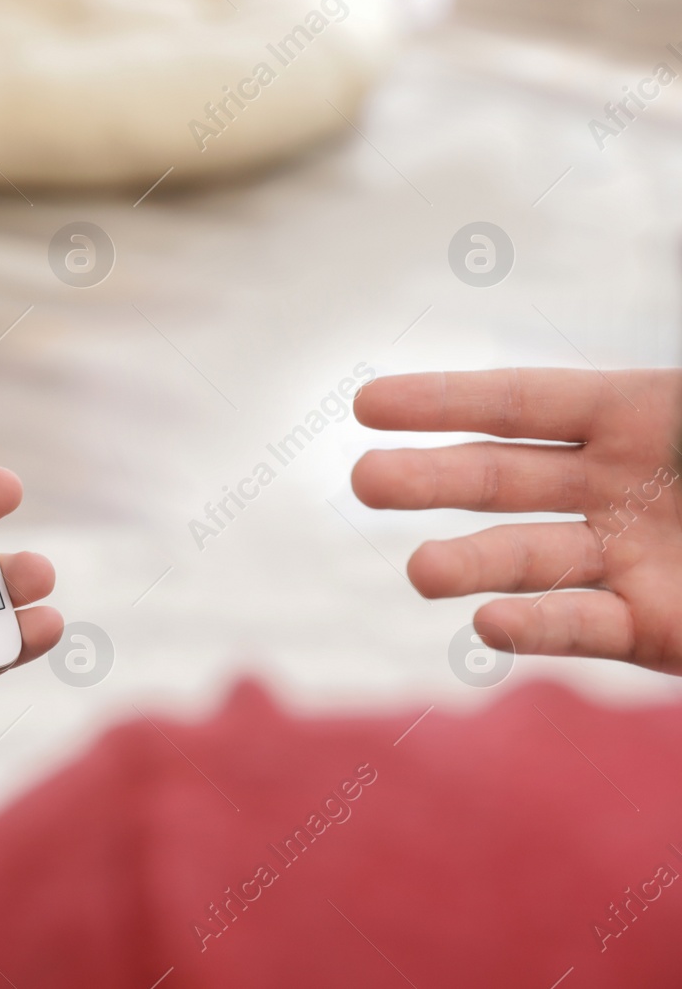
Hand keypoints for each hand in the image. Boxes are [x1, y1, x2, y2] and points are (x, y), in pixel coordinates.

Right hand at [352, 368, 681, 671]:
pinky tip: (489, 623)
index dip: (443, 401)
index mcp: (638, 416)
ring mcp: (627, 558)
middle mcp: (616, 485)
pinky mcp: (650, 628)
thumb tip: (649, 387)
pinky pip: (584, 627)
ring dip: (468, 565)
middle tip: (366, 481)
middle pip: (500, 479)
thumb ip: (674, 402)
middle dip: (429, 479)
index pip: (520, 404)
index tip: (366, 406)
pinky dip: (537, 627)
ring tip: (422, 572)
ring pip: (527, 557)